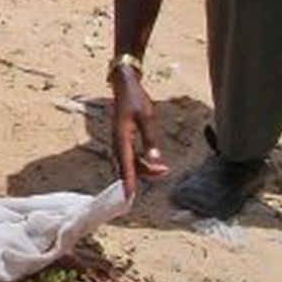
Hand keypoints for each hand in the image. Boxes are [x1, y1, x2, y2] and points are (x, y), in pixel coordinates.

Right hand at [110, 69, 167, 194]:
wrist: (123, 85)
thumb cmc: (135, 99)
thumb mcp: (147, 116)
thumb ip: (150, 139)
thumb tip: (155, 159)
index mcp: (121, 137)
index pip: (126, 164)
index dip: (129, 181)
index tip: (130, 196)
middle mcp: (117, 142)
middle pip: (128, 167)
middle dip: (144, 174)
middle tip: (165, 171)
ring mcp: (118, 141)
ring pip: (128, 163)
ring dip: (143, 169)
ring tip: (162, 169)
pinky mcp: (121, 140)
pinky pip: (128, 157)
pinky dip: (139, 163)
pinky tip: (150, 163)